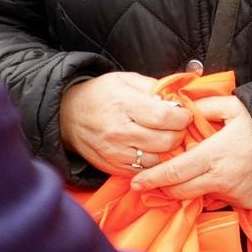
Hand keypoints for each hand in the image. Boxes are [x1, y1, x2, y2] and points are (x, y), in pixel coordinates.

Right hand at [61, 71, 196, 176]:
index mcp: (123, 104)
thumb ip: (154, 87)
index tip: (185, 114)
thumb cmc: (100, 94)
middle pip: (165, 141)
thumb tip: (180, 97)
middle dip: (179, 134)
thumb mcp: (125, 80)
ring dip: (168, 151)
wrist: (67, 115)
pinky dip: (153, 162)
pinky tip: (151, 150)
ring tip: (165, 138)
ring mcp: (115, 152)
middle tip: (177, 127)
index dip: (182, 117)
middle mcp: (119, 131)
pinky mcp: (113, 167)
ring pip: (158, 160)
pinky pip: (144, 170)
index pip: (164, 117)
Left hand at [140, 87, 251, 209]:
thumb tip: (184, 108)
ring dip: (196, 186)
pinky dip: (220, 188)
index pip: (173, 173)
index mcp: (212, 155)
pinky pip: (225, 197)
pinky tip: (228, 174)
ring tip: (199, 171)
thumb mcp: (234, 106)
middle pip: (181, 191)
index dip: (152, 179)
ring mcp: (234, 194)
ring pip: (203, 194)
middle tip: (153, 185)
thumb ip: (205, 107)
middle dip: (165, 189)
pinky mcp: (247, 202)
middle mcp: (220, 179)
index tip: (136, 182)